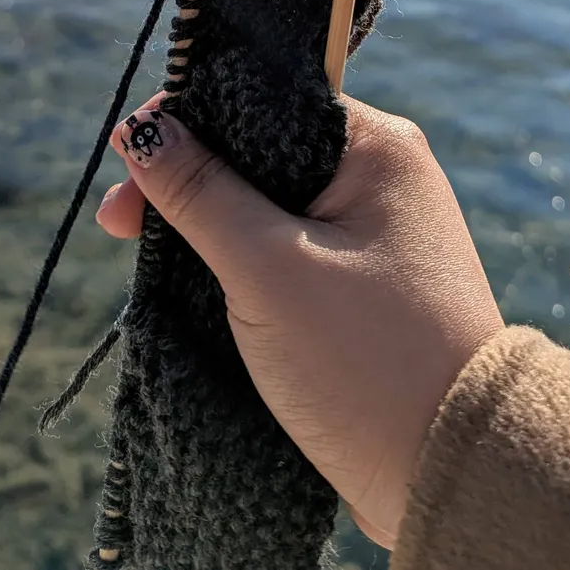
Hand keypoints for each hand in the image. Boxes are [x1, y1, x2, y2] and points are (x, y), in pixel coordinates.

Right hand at [96, 93, 503, 547]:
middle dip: (189, 177)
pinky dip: (243, 259)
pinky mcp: (369, 284)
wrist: (452, 472)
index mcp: (378, 146)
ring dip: (210, 222)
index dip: (189, 119)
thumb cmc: (364, 359)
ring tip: (148, 253)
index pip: (267, 98)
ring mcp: (379, 232)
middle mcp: (385, 175)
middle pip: (263, 148)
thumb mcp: (268, 267)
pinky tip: (197, 279)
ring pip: (272, 201)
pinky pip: (291, 247)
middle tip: (118, 222)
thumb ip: (202, 193)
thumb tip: (146, 129)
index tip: (125, 154)